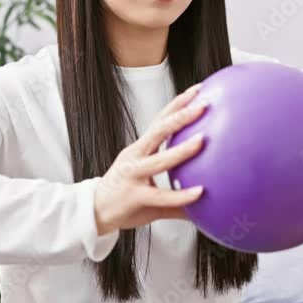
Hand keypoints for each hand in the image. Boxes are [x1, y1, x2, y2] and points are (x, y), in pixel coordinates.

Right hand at [94, 84, 208, 234]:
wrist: (94, 212)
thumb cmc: (126, 197)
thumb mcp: (152, 187)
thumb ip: (178, 191)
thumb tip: (208, 197)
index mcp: (140, 149)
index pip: (160, 120)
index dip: (177, 104)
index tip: (198, 89)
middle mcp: (135, 157)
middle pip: (158, 130)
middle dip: (179, 115)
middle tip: (203, 104)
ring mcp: (133, 175)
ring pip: (159, 160)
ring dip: (181, 150)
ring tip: (202, 140)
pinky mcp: (134, 196)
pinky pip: (161, 195)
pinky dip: (181, 194)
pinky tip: (200, 192)